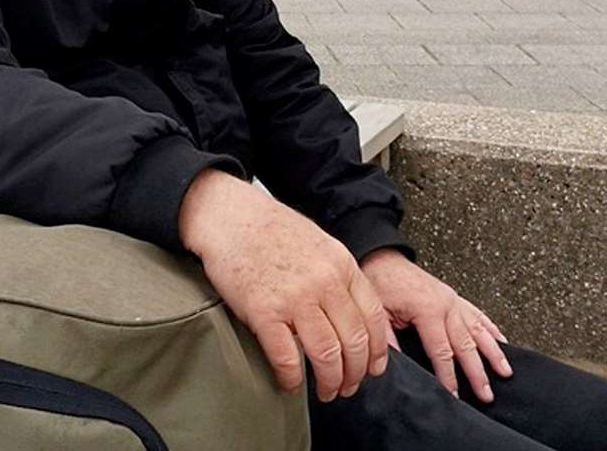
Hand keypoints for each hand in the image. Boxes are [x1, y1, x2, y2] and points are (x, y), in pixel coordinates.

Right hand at [179, 170, 390, 401]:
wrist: (230, 216)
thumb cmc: (271, 230)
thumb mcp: (320, 244)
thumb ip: (338, 276)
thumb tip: (352, 315)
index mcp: (341, 264)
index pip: (373, 317)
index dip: (376, 351)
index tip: (372, 368)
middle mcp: (324, 282)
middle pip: (354, 341)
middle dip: (355, 373)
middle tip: (347, 387)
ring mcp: (294, 298)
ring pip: (327, 355)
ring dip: (330, 382)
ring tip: (325, 391)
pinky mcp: (263, 312)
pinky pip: (286, 358)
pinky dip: (292, 379)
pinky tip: (290, 384)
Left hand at [360, 248, 511, 401]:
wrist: (382, 258)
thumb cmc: (380, 282)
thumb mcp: (378, 313)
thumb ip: (388, 341)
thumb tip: (395, 366)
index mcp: (428, 309)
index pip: (442, 352)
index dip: (448, 376)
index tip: (454, 395)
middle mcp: (446, 304)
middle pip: (466, 345)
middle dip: (478, 372)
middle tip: (487, 394)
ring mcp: (453, 300)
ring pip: (479, 330)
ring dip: (493, 352)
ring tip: (505, 371)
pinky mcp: (454, 297)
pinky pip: (478, 315)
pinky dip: (491, 329)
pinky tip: (502, 341)